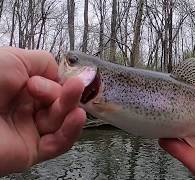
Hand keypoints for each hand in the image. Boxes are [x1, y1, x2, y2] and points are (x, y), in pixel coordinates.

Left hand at [0, 47, 85, 175]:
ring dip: (71, 109)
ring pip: (62, 122)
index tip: (70, 78)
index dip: (64, 83)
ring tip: (75, 96)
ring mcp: (29, 130)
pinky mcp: (31, 151)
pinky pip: (58, 144)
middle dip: (67, 94)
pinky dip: (71, 131)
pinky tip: (77, 117)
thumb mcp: (15, 59)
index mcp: (21, 89)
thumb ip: (43, 62)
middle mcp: (26, 109)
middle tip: (69, 86)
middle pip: (61, 104)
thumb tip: (61, 74)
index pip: (55, 87)